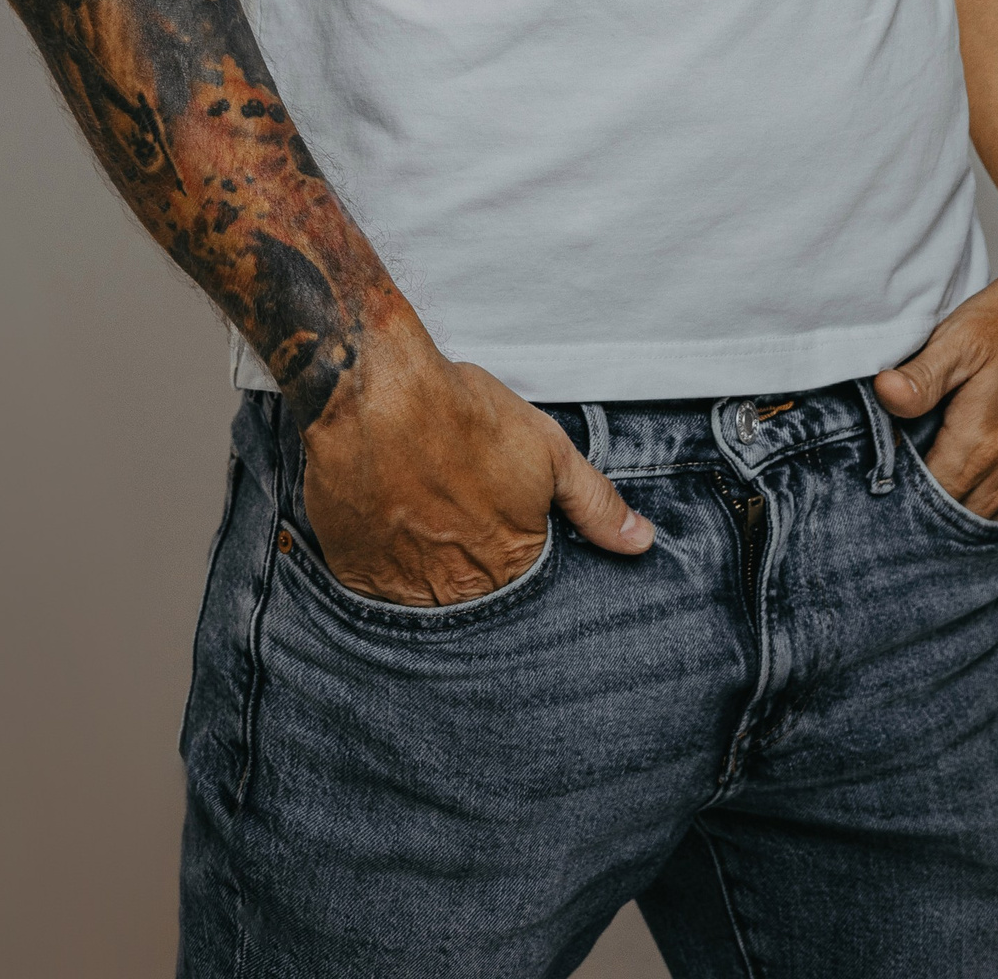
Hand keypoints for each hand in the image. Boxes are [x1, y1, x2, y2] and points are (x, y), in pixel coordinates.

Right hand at [299, 343, 653, 605]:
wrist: (377, 397)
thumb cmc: (465, 416)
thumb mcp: (549, 451)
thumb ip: (595, 504)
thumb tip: (642, 543)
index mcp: (510, 567)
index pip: (523, 590)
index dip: (510, 555)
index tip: (495, 523)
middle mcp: (458, 594)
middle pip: (473, 598)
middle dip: (470, 568)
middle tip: (455, 518)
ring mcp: (402, 591)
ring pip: (424, 599)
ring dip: (428, 570)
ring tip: (423, 519)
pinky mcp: (356, 575)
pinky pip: (376, 590)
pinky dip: (385, 565)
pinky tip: (389, 523)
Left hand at [874, 219, 997, 518]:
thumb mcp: (966, 335)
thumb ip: (922, 374)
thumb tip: (883, 396)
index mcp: (980, 447)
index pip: (922, 497)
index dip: (893, 483)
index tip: (875, 460)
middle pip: (948, 513)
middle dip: (918, 500)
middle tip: (894, 466)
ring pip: (977, 513)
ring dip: (949, 501)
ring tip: (924, 468)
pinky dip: (977, 496)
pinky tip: (961, 467)